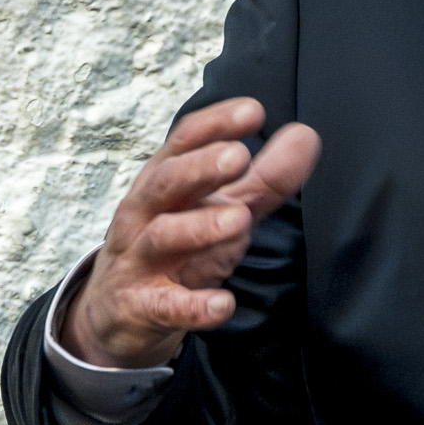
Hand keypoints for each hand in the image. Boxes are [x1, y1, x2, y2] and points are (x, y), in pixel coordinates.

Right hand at [63, 98, 321, 368]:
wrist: (117, 314)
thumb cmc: (176, 250)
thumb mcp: (219, 209)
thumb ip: (264, 178)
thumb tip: (306, 135)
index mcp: (164, 182)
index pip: (183, 143)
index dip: (215, 124)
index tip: (253, 110)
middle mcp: (144, 214)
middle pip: (166, 182)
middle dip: (200, 167)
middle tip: (240, 156)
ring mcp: (138, 259)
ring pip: (162, 237)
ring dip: (200, 227)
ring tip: (240, 220)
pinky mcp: (140, 306)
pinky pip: (165, 305)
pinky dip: (193, 306)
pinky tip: (223, 304)